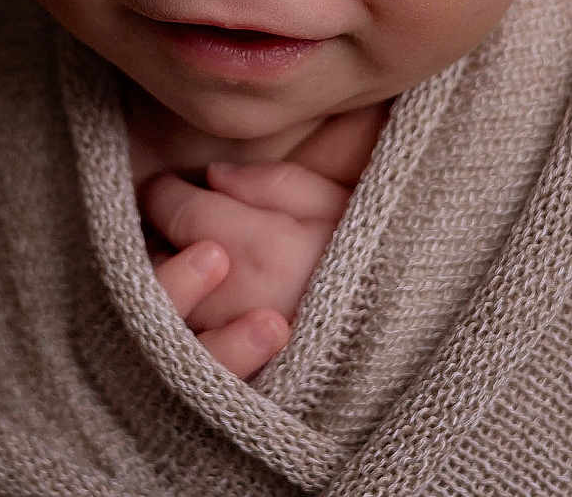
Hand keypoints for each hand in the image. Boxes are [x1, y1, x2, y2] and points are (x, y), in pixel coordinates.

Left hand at [142, 103, 387, 378]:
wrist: (415, 347)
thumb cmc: (380, 268)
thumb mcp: (341, 206)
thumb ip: (274, 183)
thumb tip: (214, 175)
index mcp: (262, 249)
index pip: (180, 211)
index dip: (167, 192)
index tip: (172, 186)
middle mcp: (232, 304)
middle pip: (156, 269)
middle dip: (156, 240)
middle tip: (174, 224)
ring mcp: (227, 359)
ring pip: (159, 323)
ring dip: (164, 289)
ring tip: (191, 271)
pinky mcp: (233, 396)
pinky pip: (181, 370)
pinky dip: (174, 340)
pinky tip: (193, 320)